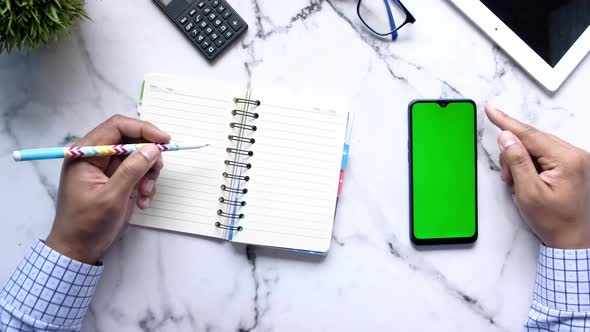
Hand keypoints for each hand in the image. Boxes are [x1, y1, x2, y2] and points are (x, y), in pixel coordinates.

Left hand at [46, 115, 170, 263]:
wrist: (79, 249)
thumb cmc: (87, 224)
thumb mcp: (111, 197)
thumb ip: (132, 170)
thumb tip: (153, 149)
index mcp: (86, 153)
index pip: (117, 127)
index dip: (143, 129)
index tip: (164, 140)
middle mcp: (97, 156)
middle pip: (131, 140)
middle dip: (148, 156)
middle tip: (158, 172)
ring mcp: (108, 169)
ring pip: (139, 157)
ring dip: (149, 174)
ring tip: (146, 194)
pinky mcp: (118, 181)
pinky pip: (139, 173)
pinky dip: (146, 185)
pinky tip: (143, 201)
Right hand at [485, 105, 589, 248]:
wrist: (573, 241)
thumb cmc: (554, 222)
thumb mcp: (528, 192)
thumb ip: (516, 161)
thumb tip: (507, 137)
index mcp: (567, 159)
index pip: (530, 135)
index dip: (507, 122)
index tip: (491, 110)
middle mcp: (576, 155)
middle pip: (533, 141)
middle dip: (514, 156)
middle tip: (508, 178)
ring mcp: (577, 160)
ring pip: (537, 148)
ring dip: (522, 163)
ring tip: (519, 185)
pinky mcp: (573, 166)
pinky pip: (544, 156)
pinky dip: (531, 167)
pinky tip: (528, 182)